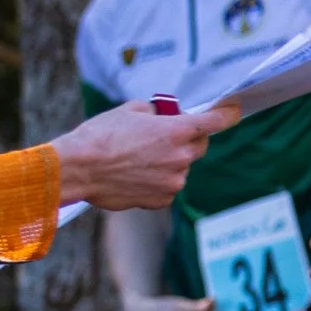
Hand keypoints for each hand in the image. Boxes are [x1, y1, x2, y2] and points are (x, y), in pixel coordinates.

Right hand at [53, 101, 239, 208]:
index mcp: (177, 131)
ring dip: (168, 161)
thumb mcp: (130, 110)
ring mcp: (173, 181)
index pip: (215, 121)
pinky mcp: (162, 200)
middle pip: (198, 146)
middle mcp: (181, 157)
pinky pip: (168, 186)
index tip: (233, 111)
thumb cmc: (100, 136)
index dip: (227, 114)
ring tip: (136, 158)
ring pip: (181, 167)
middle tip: (163, 135)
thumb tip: (164, 117)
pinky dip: (157, 180)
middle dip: (187, 139)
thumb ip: (156, 113)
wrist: (77, 168)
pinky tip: (134, 175)